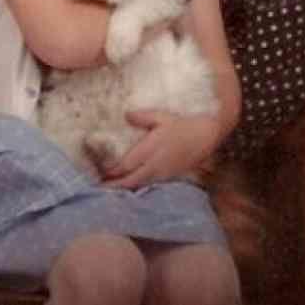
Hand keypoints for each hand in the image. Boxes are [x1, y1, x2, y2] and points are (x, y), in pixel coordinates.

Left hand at [102, 110, 219, 188]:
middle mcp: (155, 164)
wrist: (205, 136)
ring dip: (125, 187)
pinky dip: (137, 186)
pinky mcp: (169, 176)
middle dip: (115, 185)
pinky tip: (129, 186)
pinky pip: (149, 184)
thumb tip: (126, 115)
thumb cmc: (181, 125)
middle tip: (99, 187)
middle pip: (131, 179)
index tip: (99, 173)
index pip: (127, 164)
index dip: (113, 171)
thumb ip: (142, 117)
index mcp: (151, 149)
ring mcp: (163, 172)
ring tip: (110, 188)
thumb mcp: (161, 116)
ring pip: (140, 184)